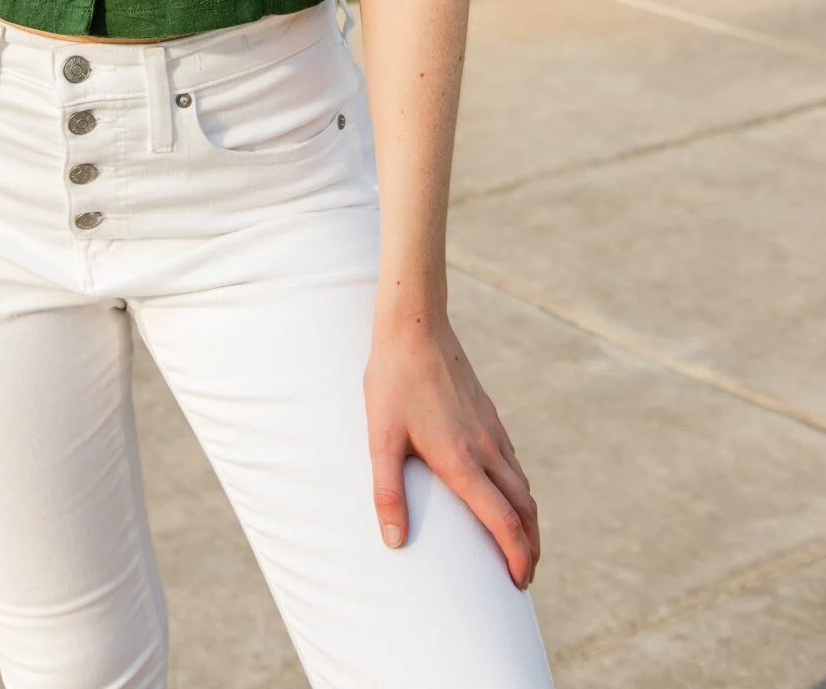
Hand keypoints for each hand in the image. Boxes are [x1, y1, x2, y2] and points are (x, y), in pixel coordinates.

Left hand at [364, 313, 539, 586]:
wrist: (415, 327)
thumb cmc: (393, 381)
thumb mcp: (381, 438)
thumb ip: (387, 491)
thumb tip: (393, 543)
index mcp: (463, 462)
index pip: (504, 522)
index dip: (517, 557)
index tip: (518, 584)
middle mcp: (487, 449)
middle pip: (525, 509)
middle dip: (530, 547)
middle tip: (524, 577)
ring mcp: (492, 430)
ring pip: (523, 485)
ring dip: (528, 520)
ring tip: (519, 543)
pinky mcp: (489, 414)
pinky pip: (514, 462)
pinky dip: (519, 490)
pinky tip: (505, 493)